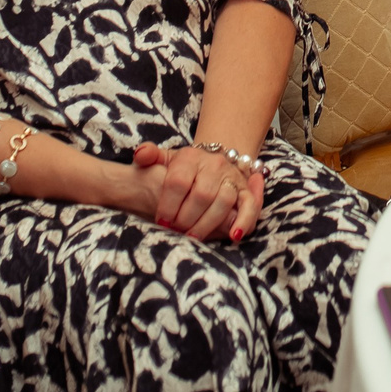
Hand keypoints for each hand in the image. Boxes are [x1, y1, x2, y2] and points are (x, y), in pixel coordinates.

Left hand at [121, 143, 263, 242]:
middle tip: (176, 232)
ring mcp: (232, 177)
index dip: (169, 205)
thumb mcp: (166, 159)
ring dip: (207, 223)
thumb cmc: (185, 168)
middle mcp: (214, 164)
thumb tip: (140, 154)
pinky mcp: (245, 190)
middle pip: (201, 194)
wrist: (215, 161)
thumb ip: (150, 156)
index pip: (178, 181)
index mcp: (190, 157)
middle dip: (186, 218)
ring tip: (193, 237)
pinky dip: (244, 220)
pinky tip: (233, 235)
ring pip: (223, 201)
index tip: (162, 221)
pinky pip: (250, 204)